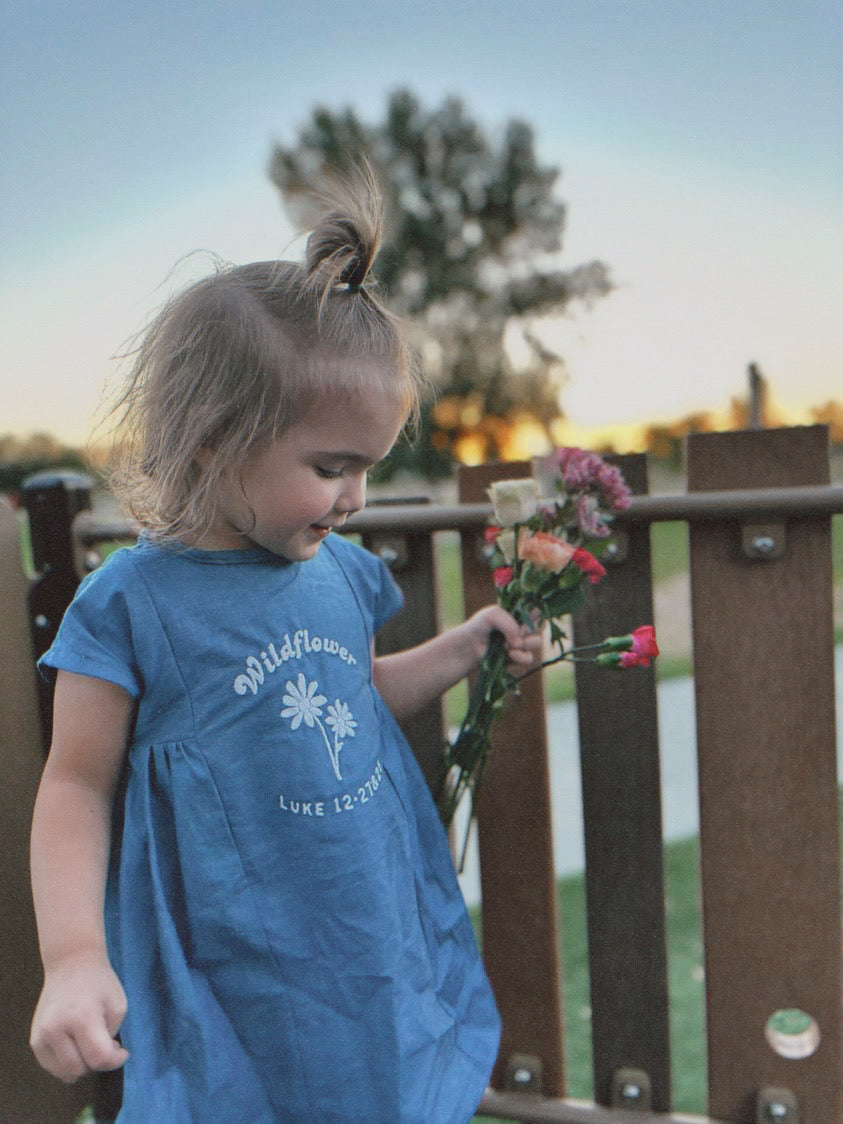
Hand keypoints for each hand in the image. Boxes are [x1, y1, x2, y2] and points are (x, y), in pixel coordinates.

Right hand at [30, 952, 128, 1082]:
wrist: (70, 963)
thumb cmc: (99, 983)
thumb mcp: (117, 1004)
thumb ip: (111, 1035)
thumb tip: (103, 1060)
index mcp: (81, 1017)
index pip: (98, 1057)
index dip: (114, 1061)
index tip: (123, 1052)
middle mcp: (56, 1029)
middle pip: (79, 1068)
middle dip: (97, 1063)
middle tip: (107, 1045)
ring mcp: (42, 1036)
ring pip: (64, 1072)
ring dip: (82, 1065)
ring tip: (91, 1044)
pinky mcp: (35, 1041)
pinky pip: (52, 1066)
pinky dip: (67, 1063)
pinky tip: (77, 1045)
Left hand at [464, 605, 542, 671]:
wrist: (470, 645)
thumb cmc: (480, 625)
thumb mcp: (492, 615)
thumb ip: (508, 623)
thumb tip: (519, 642)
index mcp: (520, 612)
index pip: (538, 608)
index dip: (538, 611)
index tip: (533, 613)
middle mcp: (524, 627)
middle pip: (541, 625)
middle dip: (531, 628)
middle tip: (520, 630)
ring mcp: (522, 643)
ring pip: (537, 643)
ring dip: (527, 643)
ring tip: (512, 644)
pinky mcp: (518, 658)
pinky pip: (529, 659)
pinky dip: (521, 657)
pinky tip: (511, 654)